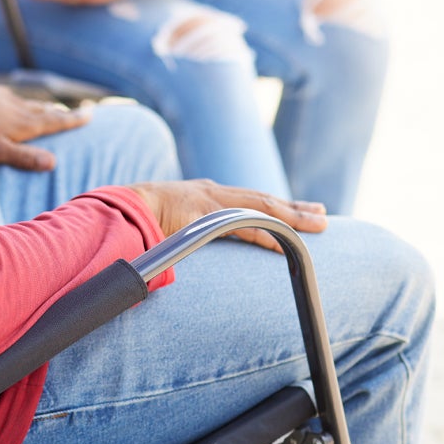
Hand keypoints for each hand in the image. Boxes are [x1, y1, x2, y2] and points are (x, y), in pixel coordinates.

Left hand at [0, 69, 89, 170]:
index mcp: (23, 122)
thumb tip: (54, 163)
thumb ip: (24, 157)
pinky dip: (17, 102)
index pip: (55, 120)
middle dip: (61, 113)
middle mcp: (16, 105)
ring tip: (47, 109)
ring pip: (26, 102)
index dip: (74, 120)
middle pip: (44, 109)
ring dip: (40, 107)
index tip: (91, 114)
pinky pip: (7, 98)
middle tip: (77, 113)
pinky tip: (9, 102)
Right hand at [127, 179, 326, 252]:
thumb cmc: (136, 218)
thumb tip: (176, 250)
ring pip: (264, 208)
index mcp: (204, 195)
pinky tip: (288, 243)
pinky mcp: (210, 214)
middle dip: (295, 207)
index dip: (275, 206)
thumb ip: (177, 233)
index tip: (297, 211)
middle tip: (322, 214)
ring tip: (319, 224)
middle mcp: (214, 193)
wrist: (120, 209)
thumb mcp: (164, 224)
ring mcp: (213, 202)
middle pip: (264, 199)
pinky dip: (270, 235)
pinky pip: (247, 225)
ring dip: (293, 216)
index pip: (248, 200)